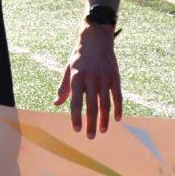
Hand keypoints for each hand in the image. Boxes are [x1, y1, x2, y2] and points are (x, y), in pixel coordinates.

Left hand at [55, 24, 122, 138]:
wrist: (96, 39)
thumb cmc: (79, 57)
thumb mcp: (68, 70)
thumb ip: (63, 88)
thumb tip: (56, 104)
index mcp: (77, 78)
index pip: (76, 103)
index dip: (76, 117)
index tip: (77, 129)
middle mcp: (91, 79)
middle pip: (92, 106)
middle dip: (91, 123)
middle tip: (90, 136)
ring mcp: (104, 78)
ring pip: (105, 103)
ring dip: (104, 119)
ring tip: (102, 131)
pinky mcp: (115, 77)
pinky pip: (117, 96)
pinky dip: (118, 108)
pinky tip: (117, 119)